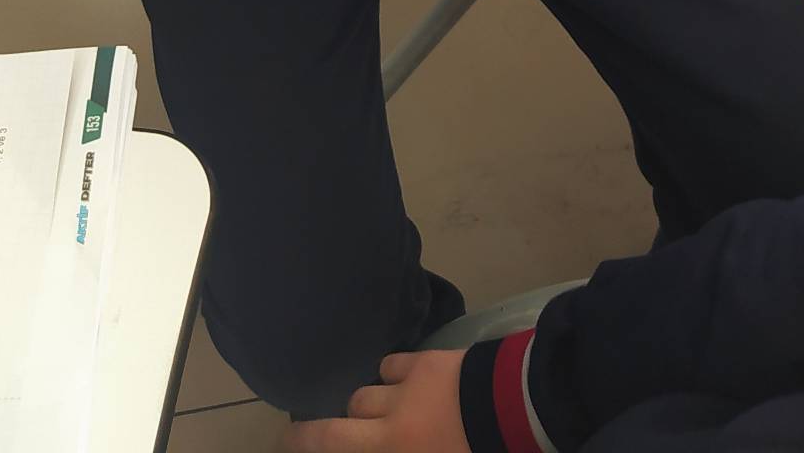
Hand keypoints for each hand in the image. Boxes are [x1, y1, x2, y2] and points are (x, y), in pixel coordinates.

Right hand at [283, 351, 468, 452]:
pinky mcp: (429, 361)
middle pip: (346, 415)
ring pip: (369, 389)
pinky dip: (392, 376)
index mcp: (391, 448)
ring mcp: (409, 385)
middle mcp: (391, 417)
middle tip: (309, 429)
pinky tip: (401, 381)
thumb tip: (381, 442)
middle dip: (321, 424)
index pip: (331, 443)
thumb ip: (400, 450)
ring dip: (369, 404)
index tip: (285, 442)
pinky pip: (395, 365)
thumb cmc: (479, 451)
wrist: (518, 412)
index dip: (302, 442)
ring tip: (377, 412)